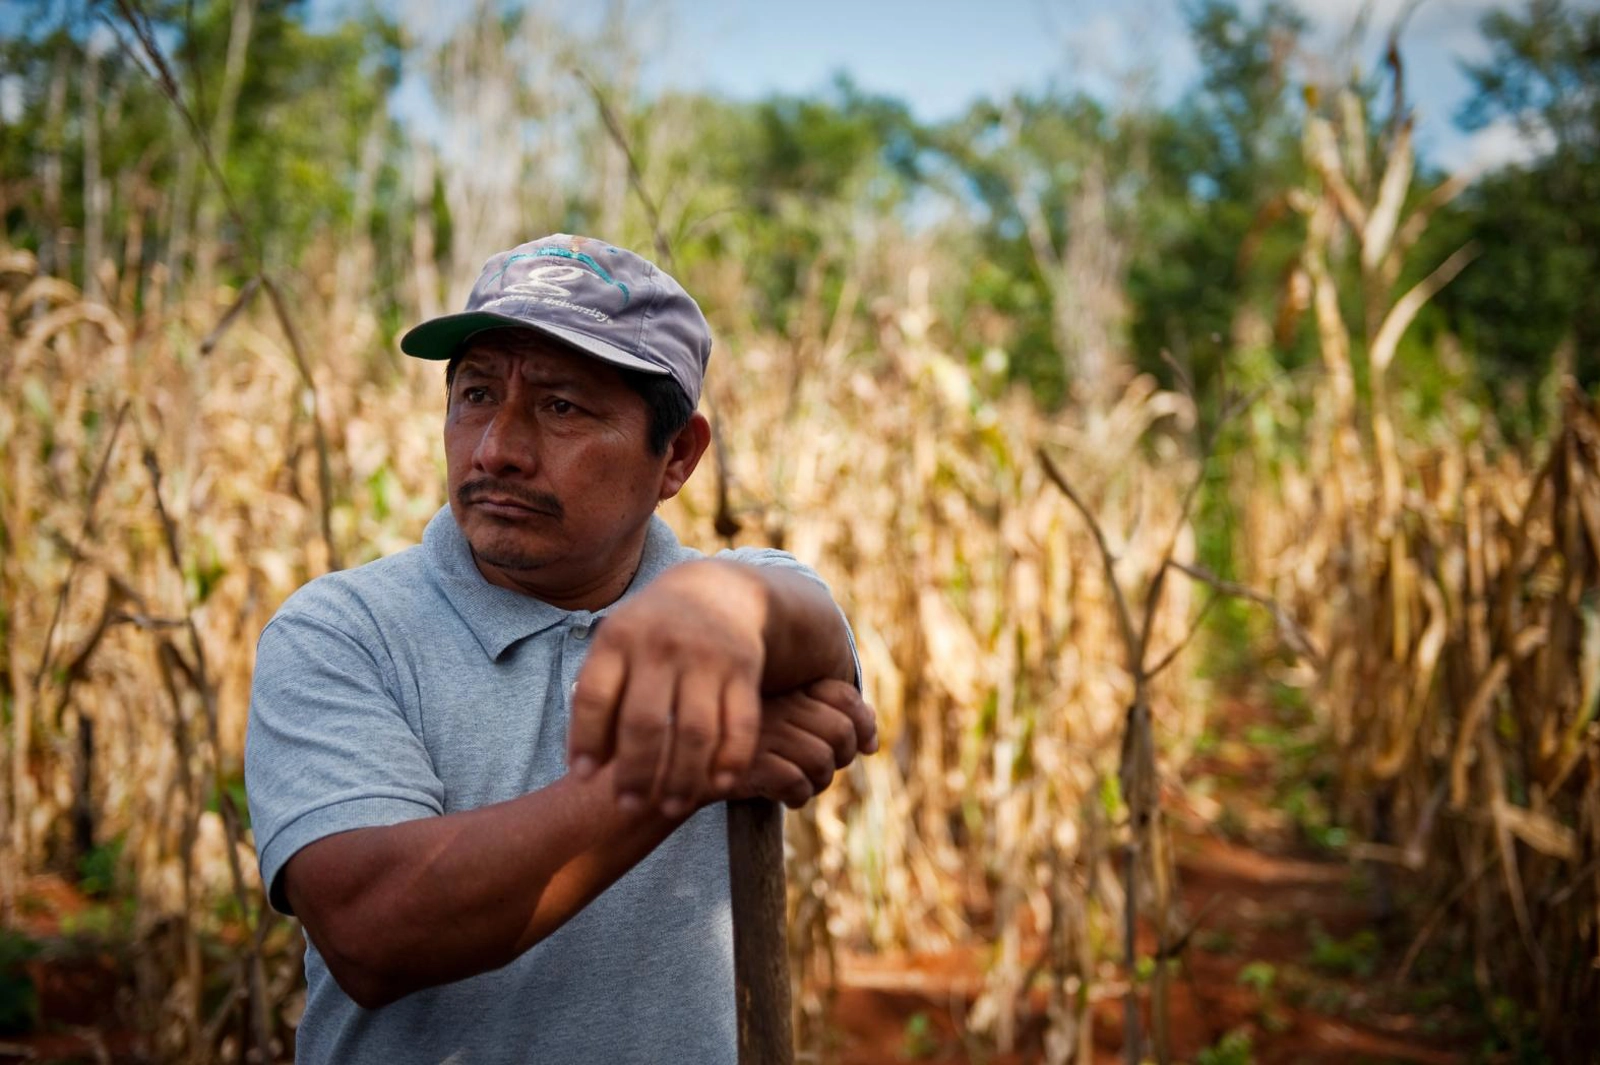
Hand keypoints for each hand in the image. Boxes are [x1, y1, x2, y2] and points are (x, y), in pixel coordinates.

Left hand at [567, 561, 767, 815]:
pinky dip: (731, 760)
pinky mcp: (745, 669)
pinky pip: (741, 724)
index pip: (595, 696)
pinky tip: (719, 786)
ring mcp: (707, 656)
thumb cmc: (651, 636)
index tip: (583, 776)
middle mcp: (661, 645)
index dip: (586, 740)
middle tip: (628, 806)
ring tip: (670, 807)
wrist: (719, 592)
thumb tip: (585, 765)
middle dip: (635, 773)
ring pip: (695, 732)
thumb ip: (598, 696)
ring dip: (682, 778)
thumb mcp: (617, 646)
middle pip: (646, 723)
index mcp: (618, 638)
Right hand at [732, 679, 878, 808]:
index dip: (862, 723)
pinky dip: (796, 795)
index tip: (859, 745)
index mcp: (789, 689)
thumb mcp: (789, 727)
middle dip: (841, 758)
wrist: (687, 765)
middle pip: (841, 732)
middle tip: (820, 769)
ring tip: (802, 784)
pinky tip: (784, 796)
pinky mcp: (748, 763)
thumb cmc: (746, 746)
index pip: (845, 696)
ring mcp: (763, 732)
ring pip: (822, 760)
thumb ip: (832, 723)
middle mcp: (778, 705)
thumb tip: (873, 744)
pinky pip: (795, 782)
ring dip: (818, 781)